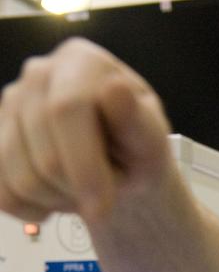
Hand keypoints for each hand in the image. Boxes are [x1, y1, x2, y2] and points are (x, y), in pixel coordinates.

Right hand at [0, 38, 172, 224]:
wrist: (119, 163)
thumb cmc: (137, 148)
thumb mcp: (151, 140)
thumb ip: (137, 121)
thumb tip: (115, 90)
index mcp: (81, 62)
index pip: (66, 110)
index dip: (84, 166)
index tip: (103, 206)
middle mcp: (38, 74)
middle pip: (45, 156)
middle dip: (79, 190)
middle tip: (106, 194)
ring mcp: (11, 105)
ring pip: (22, 180)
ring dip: (60, 201)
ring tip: (84, 190)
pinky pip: (5, 194)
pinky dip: (34, 210)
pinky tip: (58, 200)